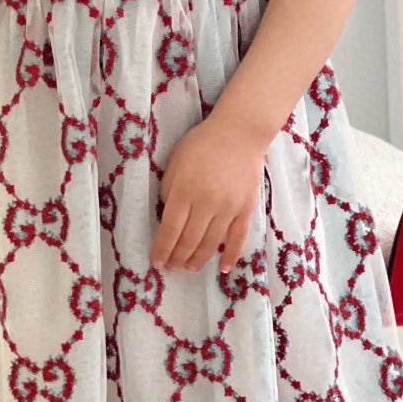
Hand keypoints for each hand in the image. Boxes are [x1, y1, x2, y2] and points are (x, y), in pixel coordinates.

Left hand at [149, 114, 264, 273]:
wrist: (239, 133)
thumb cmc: (202, 144)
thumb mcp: (175, 163)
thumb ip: (169, 191)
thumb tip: (167, 218)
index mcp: (184, 191)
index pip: (169, 230)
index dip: (162, 249)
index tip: (156, 262)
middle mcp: (206, 203)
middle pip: (189, 240)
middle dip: (177, 258)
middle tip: (171, 268)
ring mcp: (228, 208)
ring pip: (211, 243)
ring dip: (198, 260)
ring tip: (188, 268)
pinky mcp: (246, 209)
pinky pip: (238, 238)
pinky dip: (231, 255)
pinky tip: (223, 268)